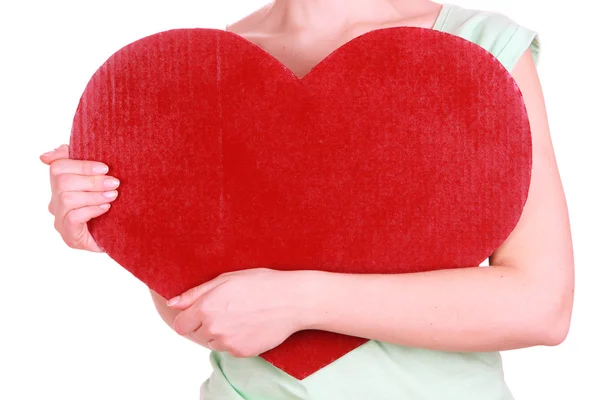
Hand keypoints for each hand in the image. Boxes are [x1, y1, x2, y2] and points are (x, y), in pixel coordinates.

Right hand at [40, 144, 119, 251]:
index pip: (57, 166)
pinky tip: (106, 209)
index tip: (105, 167)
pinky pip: (72, 217)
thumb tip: (46, 156)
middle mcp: (56, 203)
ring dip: (94, 195)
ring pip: (66, 199)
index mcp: (61, 186)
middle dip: (91, 180)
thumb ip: (83, 165)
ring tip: (112, 195)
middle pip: (62, 182)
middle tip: (114, 182)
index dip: (80, 164)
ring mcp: (60, 221)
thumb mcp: (101, 183)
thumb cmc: (111, 207)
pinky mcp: (69, 236)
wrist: (122, 236)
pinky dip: (91, 210)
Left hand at [167, 268, 309, 357]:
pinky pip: (228, 349)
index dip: (188, 317)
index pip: (180, 324)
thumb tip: (172, 303)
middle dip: (204, 324)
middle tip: (226, 310)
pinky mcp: (241, 352)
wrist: (291, 301)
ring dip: (219, 333)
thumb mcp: (226, 279)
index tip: (200, 311)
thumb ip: (195, 293)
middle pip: (195, 334)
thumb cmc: (260, 284)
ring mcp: (227, 343)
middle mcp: (213, 328)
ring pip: (212, 343)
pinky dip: (234, 340)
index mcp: (206, 308)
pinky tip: (249, 325)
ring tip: (239, 316)